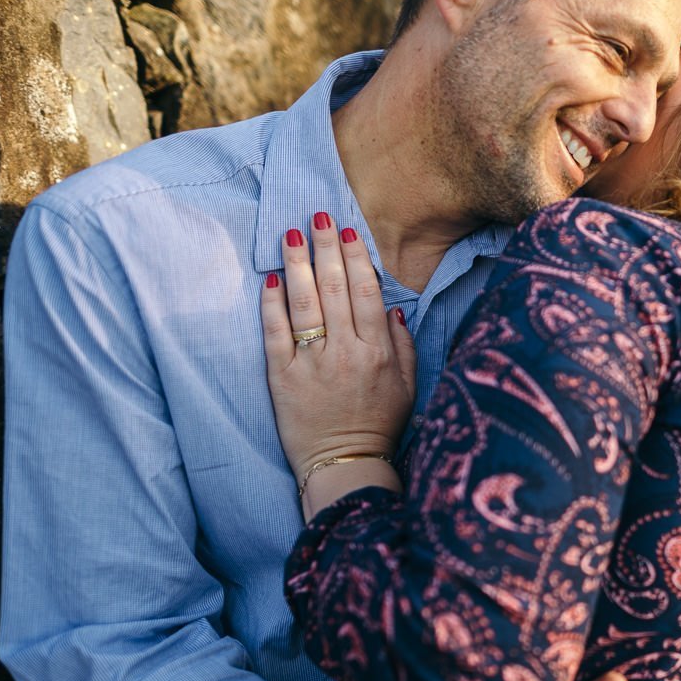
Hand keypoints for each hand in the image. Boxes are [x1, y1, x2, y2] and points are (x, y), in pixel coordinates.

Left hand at [261, 212, 414, 482]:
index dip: (356, 258)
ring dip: (297, 264)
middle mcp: (346, 352)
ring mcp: (312, 363)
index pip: (367, 293)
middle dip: (325, 248)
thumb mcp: (408, 387)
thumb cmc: (379, 425)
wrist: (345, 465)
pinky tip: (271, 278)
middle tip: (316, 216)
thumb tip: (393, 308)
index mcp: (378, 352)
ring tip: (291, 234)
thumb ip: (404, 346)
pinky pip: (276, 333)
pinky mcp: (283, 377)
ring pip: (304, 304)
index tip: (348, 231)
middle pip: (334, 289)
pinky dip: (273, 304)